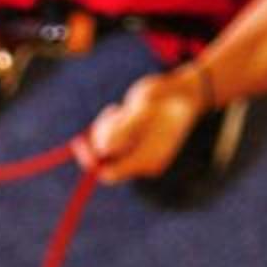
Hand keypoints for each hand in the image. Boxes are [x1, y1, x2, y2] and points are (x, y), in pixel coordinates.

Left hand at [74, 64, 203, 181]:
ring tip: (122, 108)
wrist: (187, 93)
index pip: (109, 173)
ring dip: (107, 128)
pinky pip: (115, 143)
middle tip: (113, 110)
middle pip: (106, 160)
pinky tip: (126, 111)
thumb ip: (125, 127)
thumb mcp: (143, 104)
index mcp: (147, 160)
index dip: (90, 160)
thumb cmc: (166, 96)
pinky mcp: (139, 148)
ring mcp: (142, 158)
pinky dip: (114, 127)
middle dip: (102, 135)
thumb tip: (103, 148)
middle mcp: (145, 165)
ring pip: (108, 150)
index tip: (79, 141)